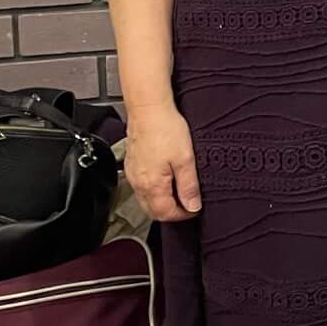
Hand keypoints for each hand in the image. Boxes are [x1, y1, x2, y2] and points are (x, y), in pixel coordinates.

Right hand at [125, 104, 201, 221]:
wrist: (148, 110)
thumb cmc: (166, 130)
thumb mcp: (185, 159)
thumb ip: (188, 186)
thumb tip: (193, 206)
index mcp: (152, 185)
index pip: (165, 213)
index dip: (183, 215)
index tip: (195, 209)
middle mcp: (139, 183)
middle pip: (153, 211)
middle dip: (171, 213)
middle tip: (188, 205)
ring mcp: (132, 175)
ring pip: (145, 201)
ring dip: (161, 203)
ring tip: (179, 194)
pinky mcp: (131, 166)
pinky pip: (140, 188)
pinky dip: (153, 192)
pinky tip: (164, 182)